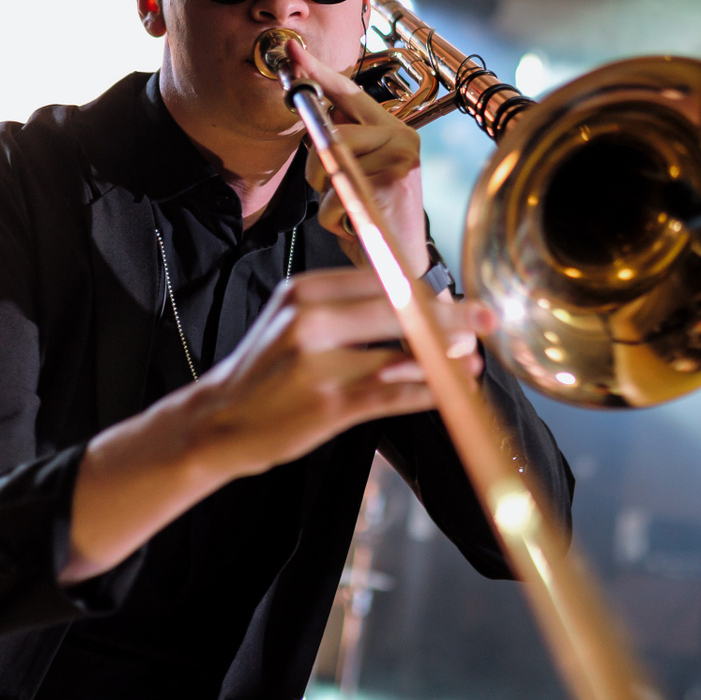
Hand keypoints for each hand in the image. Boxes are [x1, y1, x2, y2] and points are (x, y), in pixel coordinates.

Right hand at [65, 267, 491, 582]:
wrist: (216, 421)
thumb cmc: (265, 371)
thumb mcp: (294, 320)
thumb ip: (347, 309)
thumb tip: (418, 301)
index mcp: (304, 291)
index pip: (381, 278)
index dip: (426, 288)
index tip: (456, 295)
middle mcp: (310, 319)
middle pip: (399, 308)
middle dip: (449, 315)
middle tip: (484, 320)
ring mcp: (320, 364)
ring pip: (403, 352)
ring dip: (446, 357)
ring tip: (472, 360)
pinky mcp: (330, 406)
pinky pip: (395, 393)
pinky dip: (431, 391)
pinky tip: (452, 391)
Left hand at [285, 39, 428, 280]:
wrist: (401, 262)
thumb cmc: (375, 214)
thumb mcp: (357, 171)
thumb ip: (342, 141)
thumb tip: (310, 110)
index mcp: (392, 129)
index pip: (350, 92)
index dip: (318, 71)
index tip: (293, 51)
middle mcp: (402, 138)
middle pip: (330, 133)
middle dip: (317, 167)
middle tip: (334, 190)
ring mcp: (400, 161)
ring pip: (329, 164)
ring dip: (326, 196)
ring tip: (349, 209)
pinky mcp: (392, 187)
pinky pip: (335, 197)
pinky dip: (334, 219)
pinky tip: (354, 226)